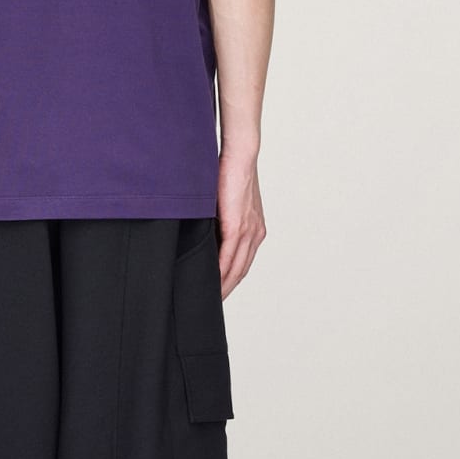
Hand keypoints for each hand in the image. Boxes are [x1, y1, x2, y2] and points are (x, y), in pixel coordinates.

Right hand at [216, 153, 265, 297]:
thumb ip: (219, 221)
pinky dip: (220, 272)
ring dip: (222, 285)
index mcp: (254, 229)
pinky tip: (212, 282)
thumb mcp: (225, 203)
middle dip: (226, 289)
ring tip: (208, 298)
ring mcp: (249, 231)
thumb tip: (203, 232)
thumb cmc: (229, 173)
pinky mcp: (238, 225)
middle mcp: (256, 233)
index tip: (217, 292)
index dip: (230, 280)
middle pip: (240, 271)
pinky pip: (229, 256)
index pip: (242, 263)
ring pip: (235, 268)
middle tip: (209, 303)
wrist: (240, 155)